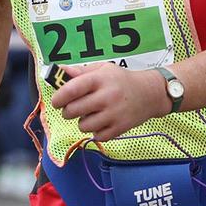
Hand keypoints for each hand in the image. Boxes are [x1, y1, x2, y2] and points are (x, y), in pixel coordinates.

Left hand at [50, 63, 169, 141]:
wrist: (149, 93)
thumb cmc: (121, 80)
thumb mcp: (102, 69)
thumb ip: (80, 71)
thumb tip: (59, 71)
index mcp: (99, 79)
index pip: (72, 89)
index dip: (59, 97)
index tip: (56, 101)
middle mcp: (106, 97)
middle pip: (73, 110)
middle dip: (67, 110)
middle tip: (73, 107)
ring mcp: (114, 114)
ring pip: (82, 125)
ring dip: (82, 121)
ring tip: (90, 113)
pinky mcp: (120, 128)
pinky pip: (96, 136)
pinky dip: (95, 131)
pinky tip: (101, 121)